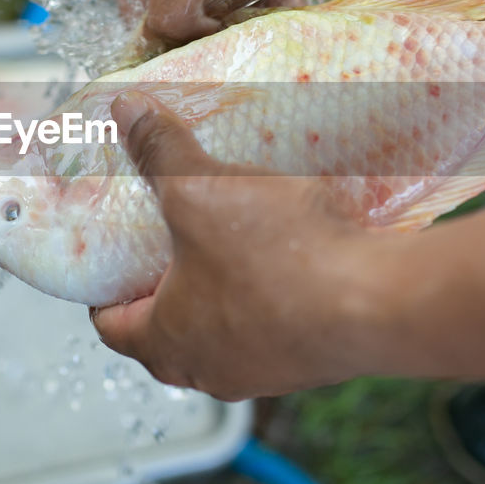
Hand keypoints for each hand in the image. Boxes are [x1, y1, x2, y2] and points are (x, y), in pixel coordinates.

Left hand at [90, 91, 402, 399]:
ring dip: (221, 290)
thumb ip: (159, 149)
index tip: (109, 259)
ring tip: (229, 235)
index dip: (102, 289)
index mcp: (167, 343)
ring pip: (225, 331)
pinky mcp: (314, 360)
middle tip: (165, 238)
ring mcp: (268, 371)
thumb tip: (128, 112)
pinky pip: (277, 326)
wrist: (382, 301)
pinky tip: (287, 251)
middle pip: (167, 330)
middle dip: (163, 285)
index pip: (111, 326)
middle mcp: (212, 371)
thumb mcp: (202, 189)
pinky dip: (271, 294)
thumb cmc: (283, 261)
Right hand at [108, 0, 348, 44]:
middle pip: (187, 22)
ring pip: (228, 21)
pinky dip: (277, 9)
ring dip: (249, 19)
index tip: (199, 37)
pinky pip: (263, 9)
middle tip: (236, 16)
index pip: (141, 16)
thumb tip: (180, 46)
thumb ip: (172, 7)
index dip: (169, 33)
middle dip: (214, 26)